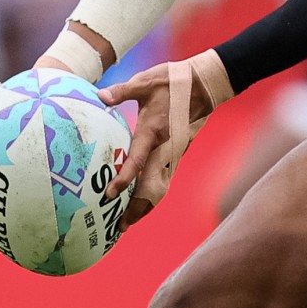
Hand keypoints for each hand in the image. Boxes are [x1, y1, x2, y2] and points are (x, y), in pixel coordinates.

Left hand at [97, 52, 229, 224]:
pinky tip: (144, 199)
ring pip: (160, 187)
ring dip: (146, 206)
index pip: (137, 162)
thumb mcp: (145, 82)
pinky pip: (165, 178)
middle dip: (136, 209)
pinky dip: (154, 193)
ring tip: (129, 221)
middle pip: (151, 187)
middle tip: (119, 226)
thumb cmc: (174, 81)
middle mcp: (164, 147)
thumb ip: (121, 92)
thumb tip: (100, 96)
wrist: (206, 85)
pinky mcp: (179, 151)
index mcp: (153, 132)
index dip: (124, 179)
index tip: (110, 194)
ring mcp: (174, 152)